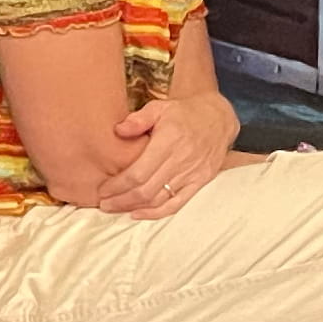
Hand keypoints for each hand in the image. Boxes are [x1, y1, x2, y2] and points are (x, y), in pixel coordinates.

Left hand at [98, 76, 238, 217]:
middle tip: (104, 204)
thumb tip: (118, 130)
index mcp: (169, 140)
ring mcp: (192, 173)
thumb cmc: (185, 113)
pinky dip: (156, 213)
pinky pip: (176, 204)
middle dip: (121, 201)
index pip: (138, 172)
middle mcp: (181, 159)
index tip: (103, 190)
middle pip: (146, 190)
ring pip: (158, 200)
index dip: (118, 185)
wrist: (219, 118)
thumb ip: (138, 119)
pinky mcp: (200, 181)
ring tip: (116, 208)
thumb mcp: (160, 107)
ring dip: (134, 207)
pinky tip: (139, 213)